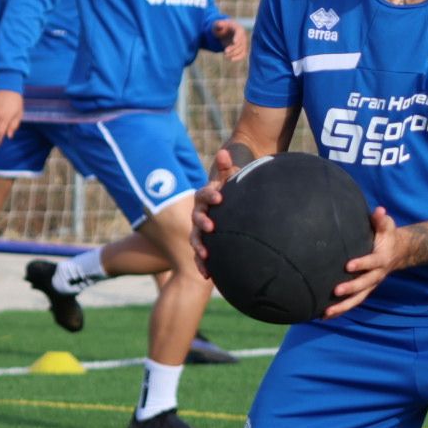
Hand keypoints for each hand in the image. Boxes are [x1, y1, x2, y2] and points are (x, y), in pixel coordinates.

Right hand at [189, 148, 244, 278]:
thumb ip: (227, 169)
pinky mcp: (206, 245)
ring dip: (199, 247)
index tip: (220, 197)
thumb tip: (224, 152)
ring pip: (196, 239)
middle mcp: (200, 214)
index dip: (211, 195)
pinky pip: (201, 256)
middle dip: (202, 222)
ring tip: (205, 255)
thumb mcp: (230, 180)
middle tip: (212, 227)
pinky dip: (202, 265)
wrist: (230, 205)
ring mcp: (201, 230)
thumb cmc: (231, 191)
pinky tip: (208, 276)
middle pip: (197, 218)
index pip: (205, 195)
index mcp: (206, 198)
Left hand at [214, 19, 248, 62]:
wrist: (224, 32)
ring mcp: (243, 43)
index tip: (234, 42)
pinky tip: (231, 59)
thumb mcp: (218, 25)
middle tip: (225, 51)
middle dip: (233, 48)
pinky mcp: (242, 49)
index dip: (238, 37)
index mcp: (238, 28)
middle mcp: (242, 36)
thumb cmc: (221, 27)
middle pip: (240, 43)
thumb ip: (218, 24)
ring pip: (241, 50)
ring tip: (225, 56)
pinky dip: (238, 58)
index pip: (240, 33)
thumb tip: (219, 24)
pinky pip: (243, 54)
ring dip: (234, 54)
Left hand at [323, 207, 405, 317]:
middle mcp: (377, 275)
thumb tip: (379, 210)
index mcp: (382, 258)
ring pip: (358, 299)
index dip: (362, 264)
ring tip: (327, 312)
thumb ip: (381, 220)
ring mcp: (370, 285)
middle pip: (364, 284)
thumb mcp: (387, 226)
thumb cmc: (387, 236)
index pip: (372, 262)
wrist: (397, 252)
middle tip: (336, 290)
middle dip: (351, 288)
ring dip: (344, 306)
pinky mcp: (364, 290)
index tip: (348, 265)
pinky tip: (325, 316)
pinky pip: (353, 303)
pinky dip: (340, 311)